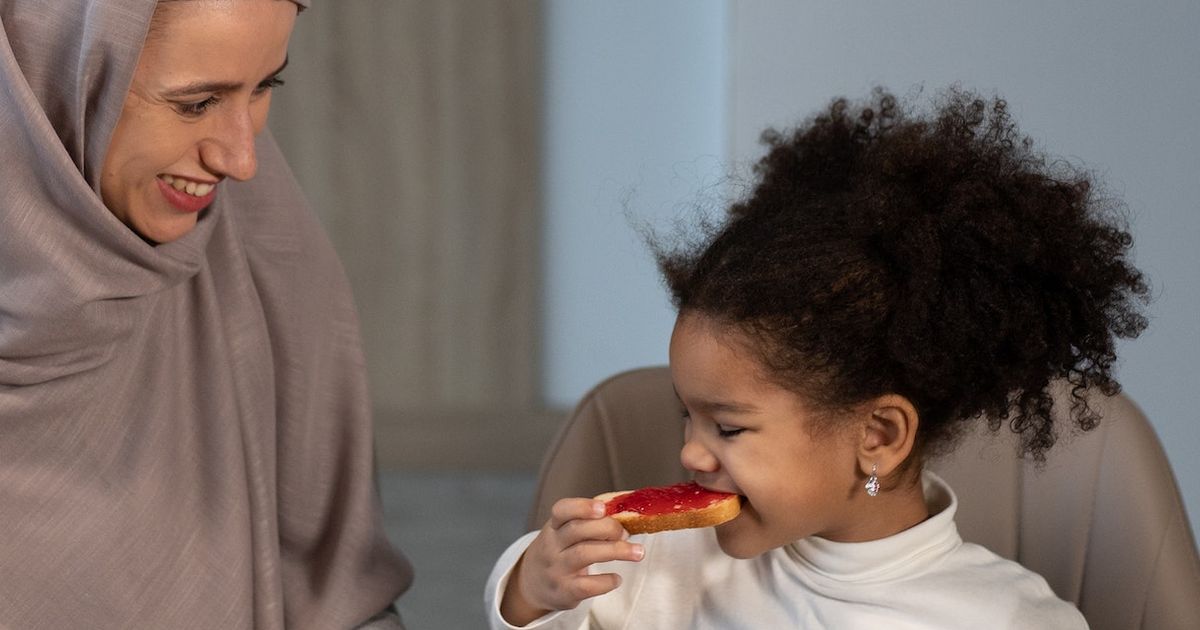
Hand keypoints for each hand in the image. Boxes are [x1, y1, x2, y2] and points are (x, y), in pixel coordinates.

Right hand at [499, 498, 644, 625]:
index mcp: (554, 526)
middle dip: (608, 528)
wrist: (532, 585)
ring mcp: (557, 569)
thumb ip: (589, 521)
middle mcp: (552, 546)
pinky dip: (607, 581)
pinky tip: (617, 578)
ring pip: (585, 554)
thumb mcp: (564, 532)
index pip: (562, 510)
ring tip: (638, 552)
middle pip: (578, 530)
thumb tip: (627, 510)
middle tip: (627, 532)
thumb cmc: (559, 551)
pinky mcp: (565, 591)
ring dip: (616, 551)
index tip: (603, 508)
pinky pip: (588, 585)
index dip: (583, 506)